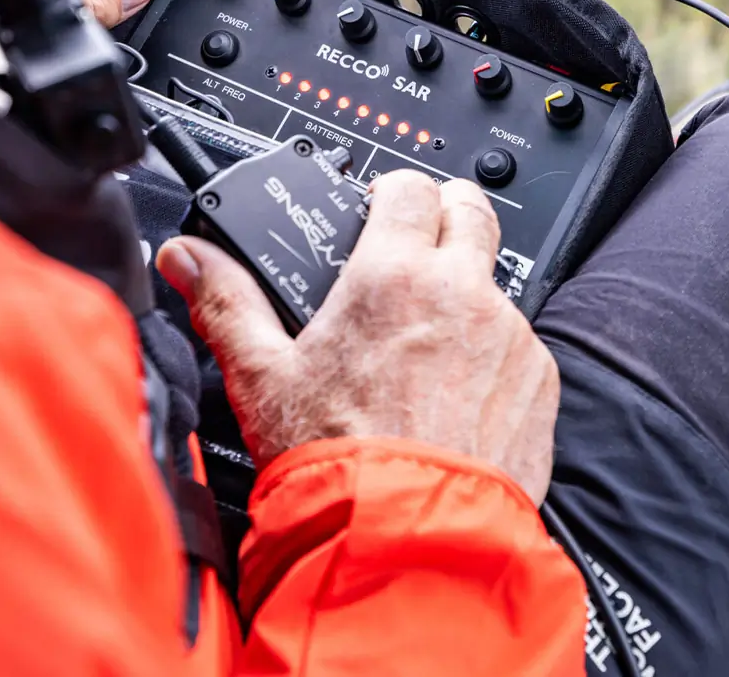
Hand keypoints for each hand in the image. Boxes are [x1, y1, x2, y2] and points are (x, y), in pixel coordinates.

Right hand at [156, 170, 560, 501]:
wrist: (408, 543)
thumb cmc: (339, 464)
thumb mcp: (262, 377)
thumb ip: (226, 302)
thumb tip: (190, 259)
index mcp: (394, 275)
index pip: (408, 185)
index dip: (391, 189)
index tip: (377, 209)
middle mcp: (463, 294)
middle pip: (470, 210)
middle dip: (443, 214)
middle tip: (413, 244)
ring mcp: (510, 337)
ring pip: (495, 284)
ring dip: (465, 295)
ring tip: (422, 344)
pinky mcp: (538, 383)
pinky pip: (520, 345)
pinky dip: (491, 354)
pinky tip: (451, 395)